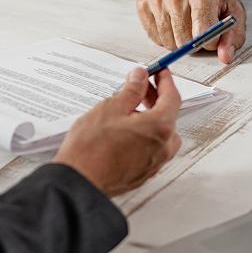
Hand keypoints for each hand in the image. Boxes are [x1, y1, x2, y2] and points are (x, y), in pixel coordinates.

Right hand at [53, 66, 181, 196]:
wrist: (79, 180)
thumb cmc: (92, 148)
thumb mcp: (112, 107)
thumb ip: (132, 90)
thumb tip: (140, 77)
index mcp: (160, 127)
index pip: (172, 97)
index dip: (165, 80)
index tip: (159, 71)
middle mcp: (162, 147)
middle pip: (168, 115)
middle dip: (155, 97)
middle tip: (139, 86)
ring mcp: (153, 163)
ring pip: (160, 133)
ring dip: (150, 117)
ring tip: (129, 108)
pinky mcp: (142, 173)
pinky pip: (151, 147)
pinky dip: (144, 134)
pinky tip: (126, 129)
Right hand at [136, 0, 245, 63]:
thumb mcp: (233, 10)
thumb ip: (233, 36)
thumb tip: (225, 57)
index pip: (203, 35)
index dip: (211, 41)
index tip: (213, 34)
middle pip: (184, 42)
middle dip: (195, 42)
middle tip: (199, 26)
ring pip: (169, 42)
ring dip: (180, 39)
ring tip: (186, 22)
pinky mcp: (143, 3)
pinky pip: (155, 37)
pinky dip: (165, 35)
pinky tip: (172, 21)